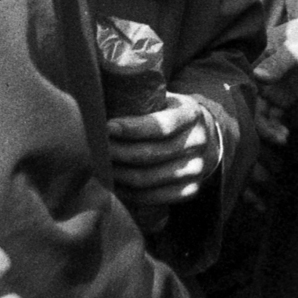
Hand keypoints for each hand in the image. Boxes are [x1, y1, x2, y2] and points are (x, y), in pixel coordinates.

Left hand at [107, 92, 224, 205]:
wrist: (201, 136)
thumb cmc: (168, 114)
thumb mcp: (163, 100)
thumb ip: (139, 102)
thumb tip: (98, 103)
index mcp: (190, 114)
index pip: (160, 126)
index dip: (132, 129)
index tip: (107, 128)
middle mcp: (197, 141)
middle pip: (150, 155)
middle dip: (118, 153)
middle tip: (96, 151)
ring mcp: (196, 168)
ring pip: (149, 179)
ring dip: (120, 175)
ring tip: (100, 168)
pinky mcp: (191, 189)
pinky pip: (155, 197)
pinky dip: (131, 193)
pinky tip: (115, 185)